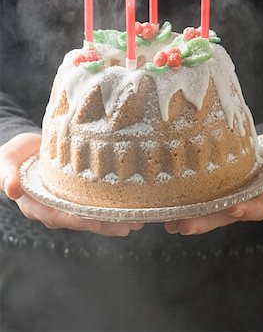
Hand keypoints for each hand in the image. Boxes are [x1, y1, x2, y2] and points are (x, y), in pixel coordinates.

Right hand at [0, 133, 143, 235]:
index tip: (96, 221)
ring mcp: (64, 205)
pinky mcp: (74, 197)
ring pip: (90, 217)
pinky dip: (109, 209)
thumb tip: (11, 190)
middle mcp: (52, 209)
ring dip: (112, 221)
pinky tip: (128, 211)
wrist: (23, 150)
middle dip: (103, 225)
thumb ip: (7, 175)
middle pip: (80, 221)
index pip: (58, 216)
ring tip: (135, 223)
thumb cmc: (13, 156)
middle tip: (127, 226)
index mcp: (35, 205)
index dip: (77, 220)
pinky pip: (92, 207)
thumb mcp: (6, 161)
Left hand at [165, 133, 262, 234]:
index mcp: (262, 200)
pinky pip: (200, 200)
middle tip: (184, 227)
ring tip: (170, 224)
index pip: (254, 207)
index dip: (244, 209)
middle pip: (223, 216)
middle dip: (204, 222)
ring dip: (189, 218)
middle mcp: (242, 203)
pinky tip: (168, 209)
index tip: (233, 209)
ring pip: (208, 212)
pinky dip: (185, 205)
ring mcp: (227, 198)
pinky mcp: (215, 190)